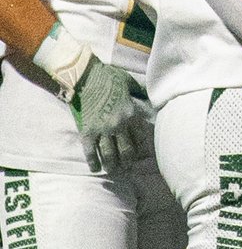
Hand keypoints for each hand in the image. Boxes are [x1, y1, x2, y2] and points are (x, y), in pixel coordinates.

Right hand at [35, 25, 146, 174]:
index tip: (142, 156)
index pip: (140, 137)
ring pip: (109, 154)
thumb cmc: (108, 76)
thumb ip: (139, 90)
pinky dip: (93, 162)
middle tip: (128, 168)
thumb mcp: (129, 81)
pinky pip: (91, 152)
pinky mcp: (87, 132)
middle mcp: (118, 125)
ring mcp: (102, 130)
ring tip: (114, 171)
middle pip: (126, 150)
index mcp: (131, 113)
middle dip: (128, 161)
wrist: (84, 77)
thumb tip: (151, 92)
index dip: (142, 148)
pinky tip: (95, 169)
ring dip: (112, 165)